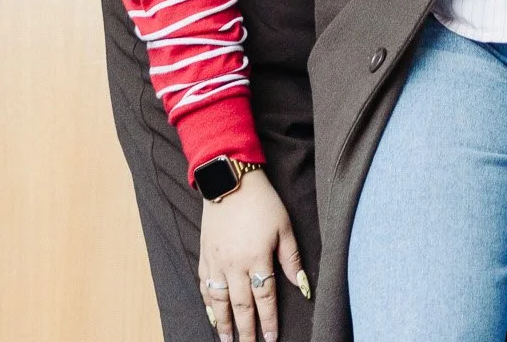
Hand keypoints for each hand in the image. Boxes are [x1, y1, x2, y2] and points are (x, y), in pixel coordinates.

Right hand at [198, 169, 308, 341]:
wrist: (230, 179)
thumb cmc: (262, 201)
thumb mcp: (284, 225)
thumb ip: (291, 258)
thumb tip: (301, 285)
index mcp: (258, 258)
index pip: (265, 298)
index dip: (269, 321)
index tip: (272, 339)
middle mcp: (235, 265)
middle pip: (242, 305)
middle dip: (246, 330)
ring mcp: (217, 261)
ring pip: (220, 301)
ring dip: (224, 323)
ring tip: (228, 340)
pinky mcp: (205, 254)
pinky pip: (205, 285)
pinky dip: (208, 303)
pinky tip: (212, 314)